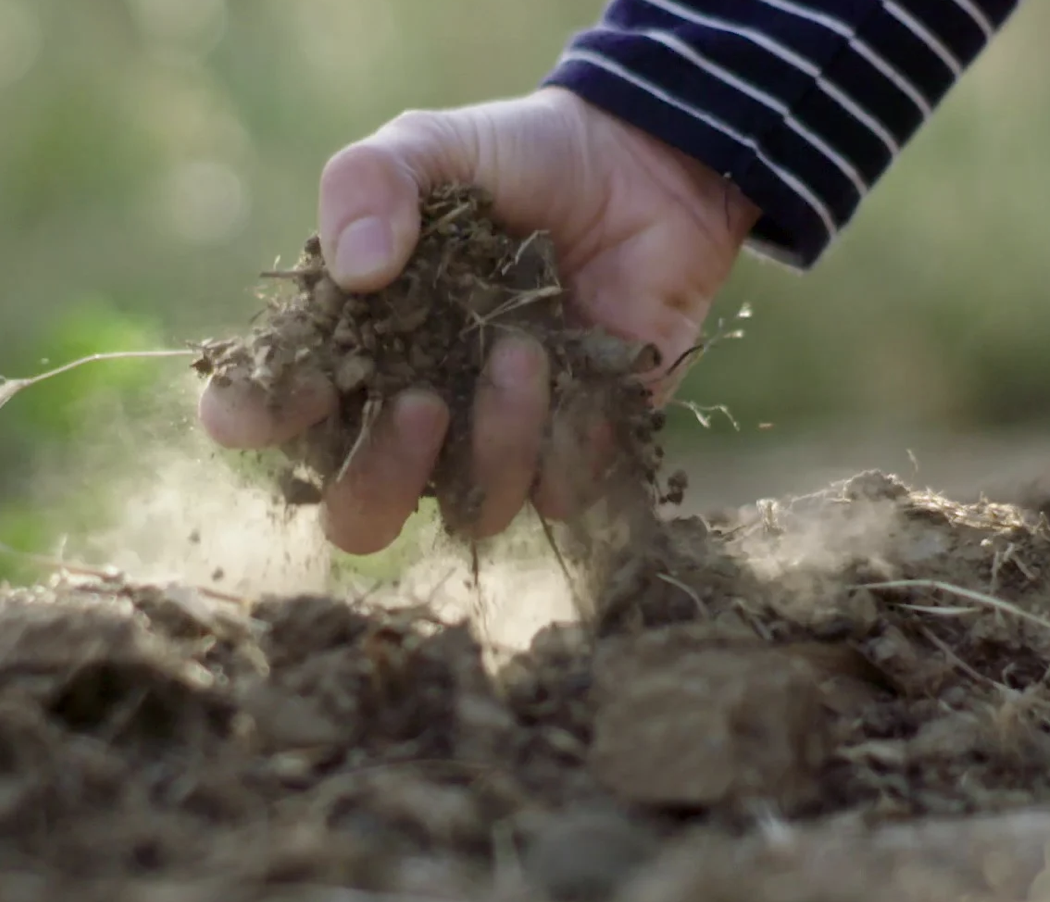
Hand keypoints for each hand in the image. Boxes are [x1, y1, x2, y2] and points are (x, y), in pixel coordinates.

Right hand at [198, 87, 759, 553]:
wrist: (638, 172)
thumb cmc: (517, 161)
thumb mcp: (430, 146)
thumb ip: (369, 181)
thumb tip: (355, 271)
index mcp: (355, 347)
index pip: (274, 416)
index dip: (260, 419)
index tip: (290, 391)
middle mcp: (414, 413)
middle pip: (359, 515)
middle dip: (378, 478)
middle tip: (419, 404)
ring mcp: (493, 440)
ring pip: (469, 510)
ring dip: (494, 441)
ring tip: (524, 347)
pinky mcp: (573, 449)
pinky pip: (558, 493)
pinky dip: (567, 440)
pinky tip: (579, 365)